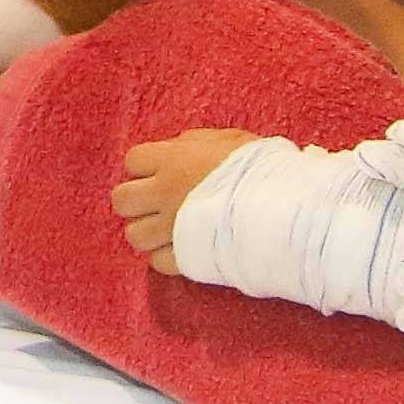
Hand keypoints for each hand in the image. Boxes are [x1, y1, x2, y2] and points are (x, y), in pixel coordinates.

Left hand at [111, 128, 258, 273]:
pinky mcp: (184, 257)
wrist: (282, 207)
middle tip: (157, 203)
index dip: (146, 167)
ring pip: (134, 236)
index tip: (162, 172)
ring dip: (148, 233)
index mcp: (172, 160)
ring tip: (168, 230)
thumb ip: (198, 142)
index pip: (133, 161)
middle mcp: (164, 194)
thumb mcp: (232, 141)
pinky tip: (183, 248)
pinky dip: (167, 257)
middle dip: (136, 202)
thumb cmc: (261, 169)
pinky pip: (157, 262)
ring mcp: (171, 228)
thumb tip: (180, 145)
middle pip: (121, 200)